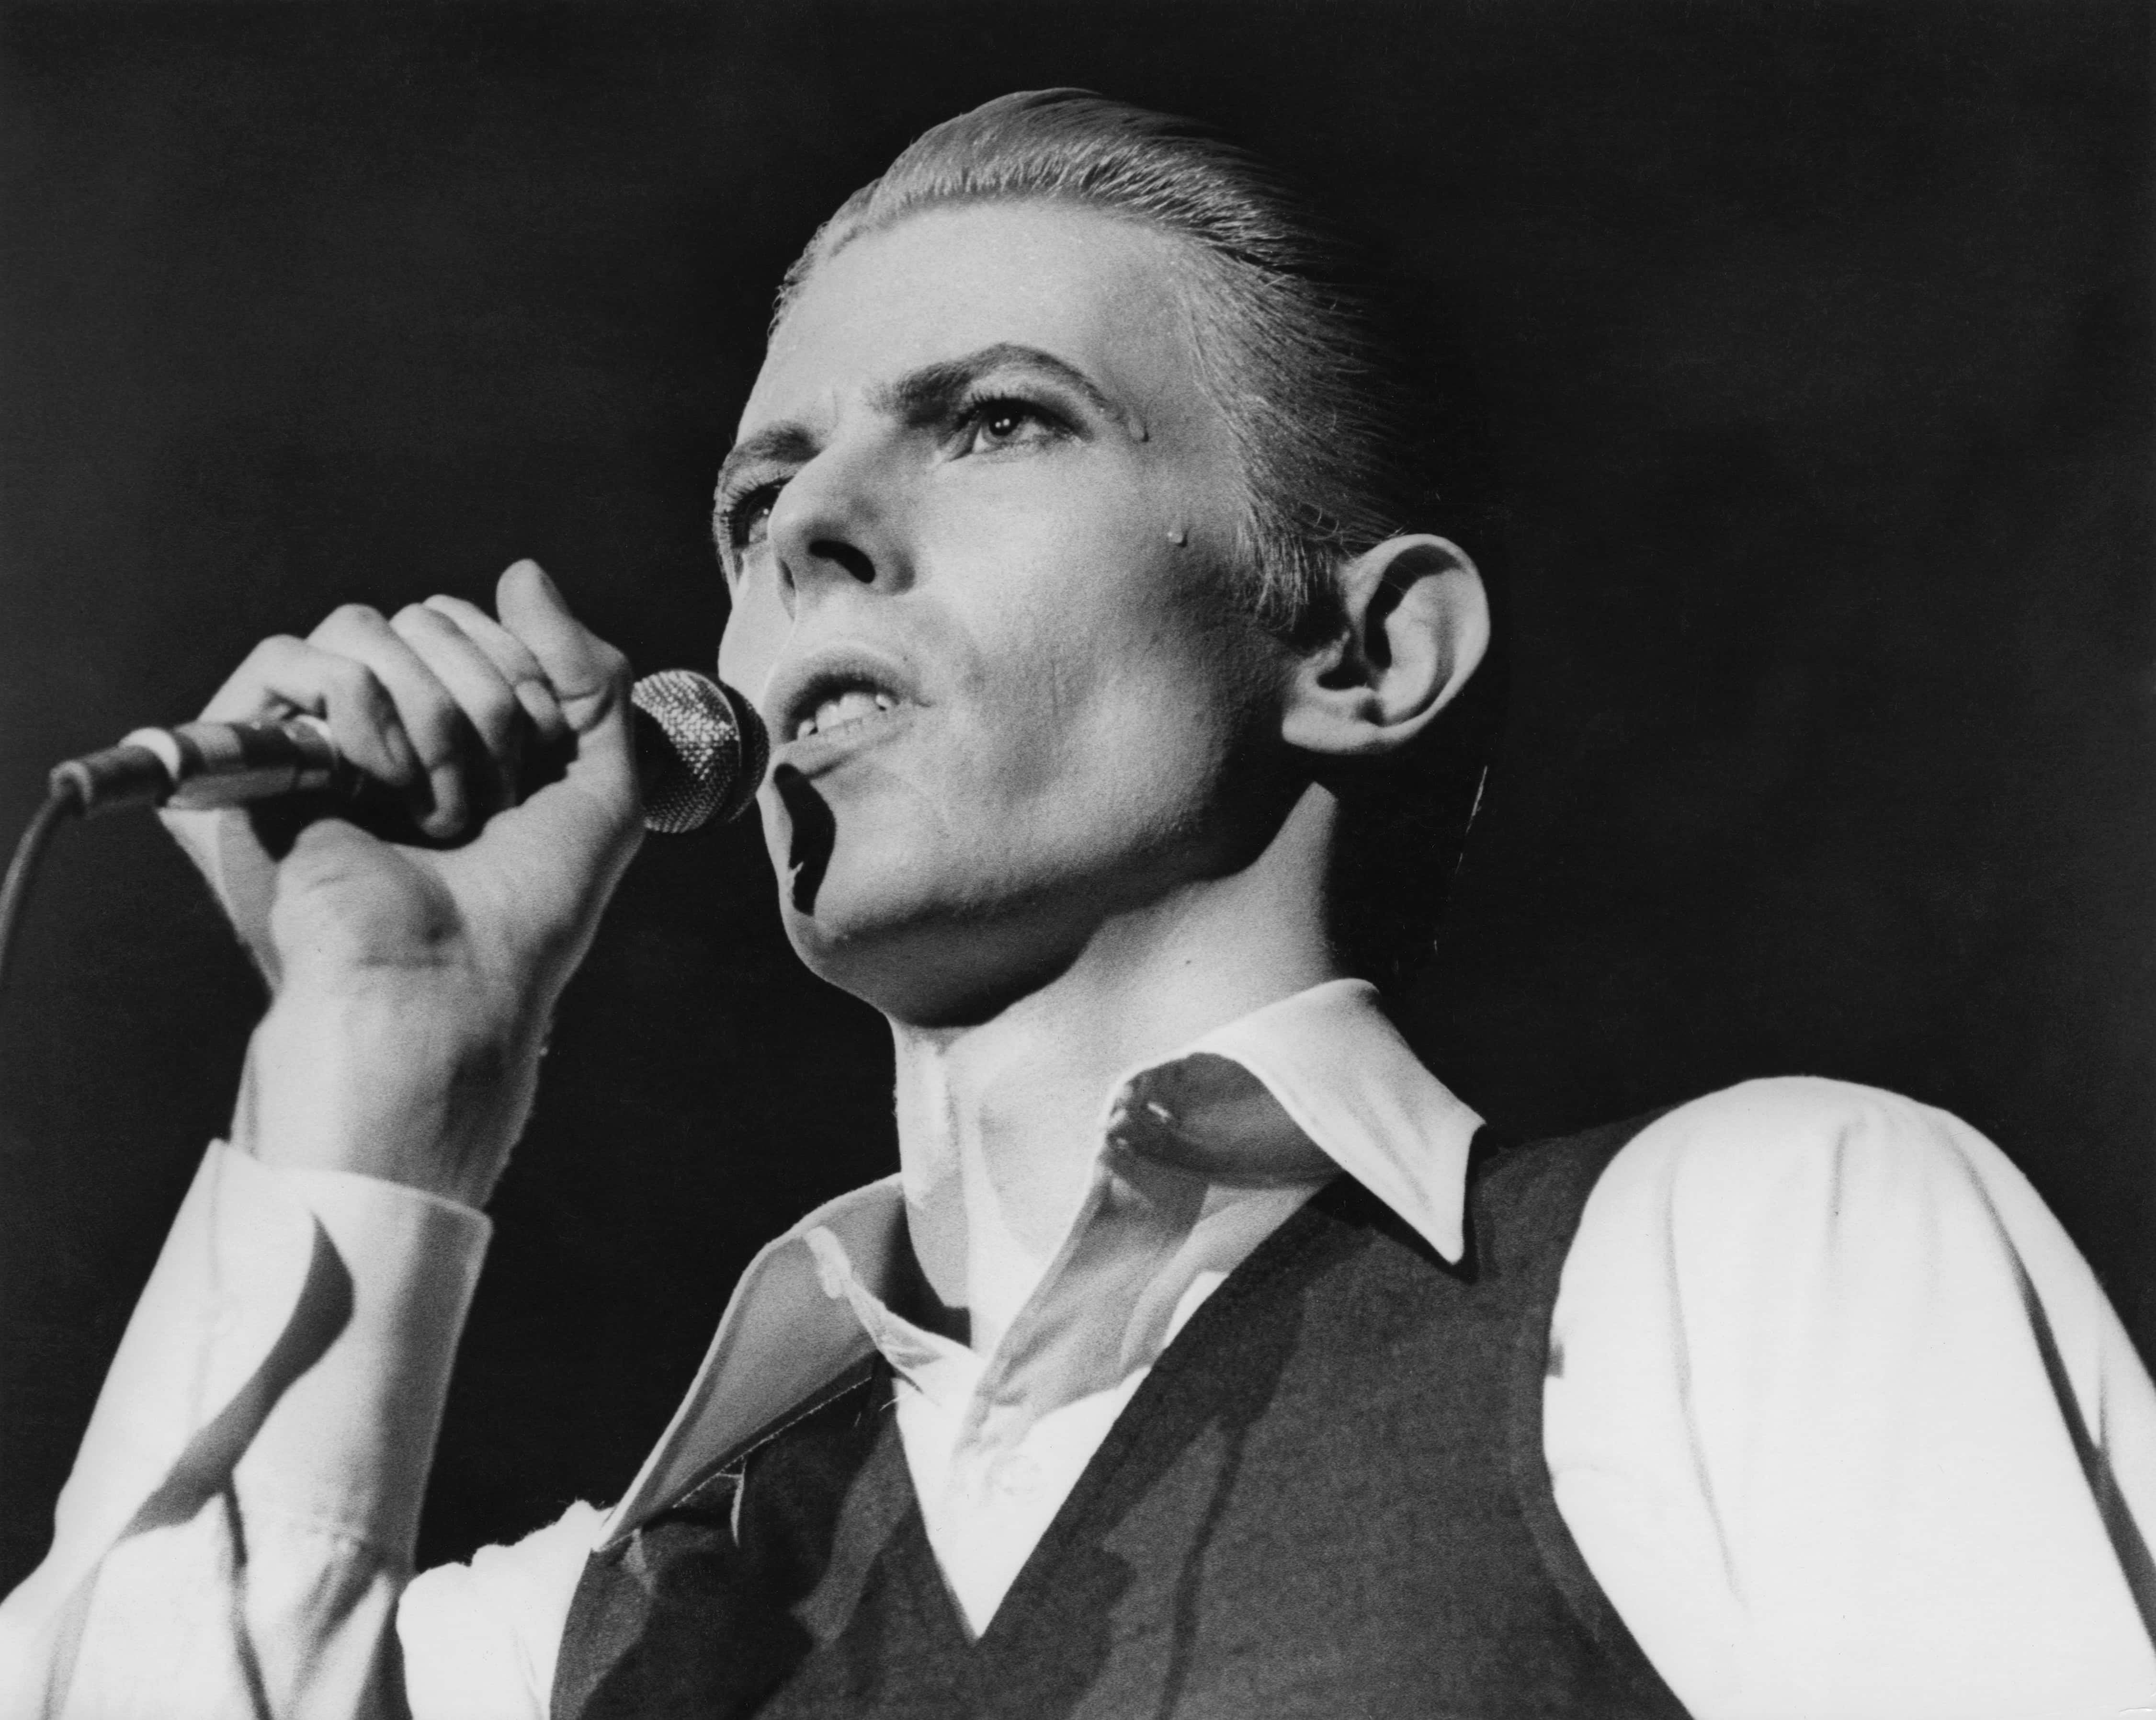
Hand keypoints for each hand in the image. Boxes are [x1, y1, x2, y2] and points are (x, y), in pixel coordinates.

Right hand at [163, 560, 643, 1204]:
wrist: (453, 979)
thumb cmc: (529, 904)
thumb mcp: (604, 782)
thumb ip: (590, 672)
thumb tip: (521, 572)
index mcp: (458, 727)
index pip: (485, 623)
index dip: (528, 686)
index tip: (532, 777)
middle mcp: (387, 723)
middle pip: (431, 615)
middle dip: (486, 708)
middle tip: (480, 808)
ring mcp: (319, 734)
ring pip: (370, 626)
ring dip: (432, 723)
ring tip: (429, 810)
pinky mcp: (256, 753)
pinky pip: (294, 656)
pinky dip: (357, 714)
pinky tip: (372, 787)